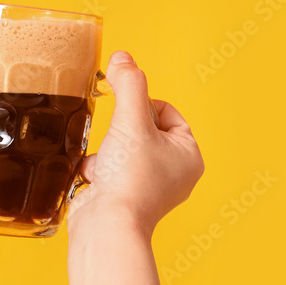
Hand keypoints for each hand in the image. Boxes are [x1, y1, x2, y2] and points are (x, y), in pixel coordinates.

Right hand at [70, 50, 203, 232]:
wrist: (107, 226)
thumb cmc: (130, 179)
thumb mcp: (132, 120)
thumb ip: (129, 83)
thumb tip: (123, 58)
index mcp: (189, 155)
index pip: (166, 110)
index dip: (141, 105)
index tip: (126, 116)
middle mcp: (174, 173)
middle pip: (141, 128)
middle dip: (120, 132)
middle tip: (116, 142)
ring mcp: (149, 188)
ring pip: (121, 148)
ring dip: (107, 151)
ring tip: (107, 164)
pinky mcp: (124, 198)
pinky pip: (109, 169)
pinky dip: (98, 169)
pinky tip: (97, 178)